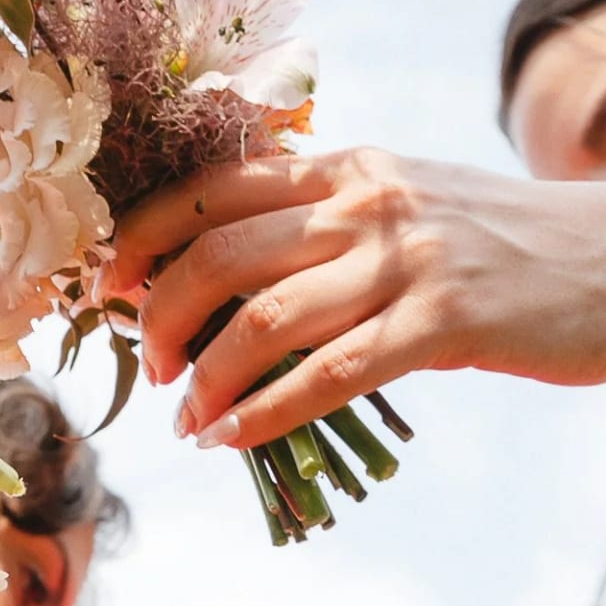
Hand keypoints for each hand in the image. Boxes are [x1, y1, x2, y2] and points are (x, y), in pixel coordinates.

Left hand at [107, 146, 605, 449]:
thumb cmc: (498, 242)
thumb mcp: (405, 203)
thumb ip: (322, 221)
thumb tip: (219, 271)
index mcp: (346, 166)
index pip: (211, 189)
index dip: (142, 240)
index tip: (108, 287)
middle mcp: (367, 202)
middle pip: (219, 256)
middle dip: (161, 318)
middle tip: (152, 367)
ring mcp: (406, 261)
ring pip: (264, 321)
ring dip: (206, 380)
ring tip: (188, 417)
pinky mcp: (444, 324)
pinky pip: (328, 376)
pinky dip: (264, 415)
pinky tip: (230, 439)